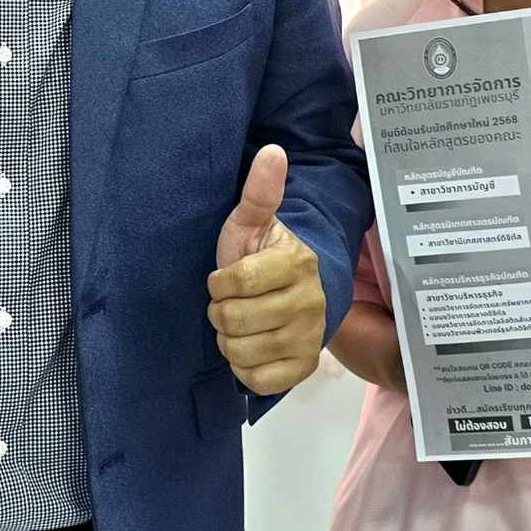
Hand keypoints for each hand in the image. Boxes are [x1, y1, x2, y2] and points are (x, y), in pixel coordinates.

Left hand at [207, 145, 326, 395]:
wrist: (288, 292)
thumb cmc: (260, 254)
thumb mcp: (252, 223)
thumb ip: (260, 192)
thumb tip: (273, 150)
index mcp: (297, 263)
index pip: (236, 282)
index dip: (219, 282)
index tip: (226, 278)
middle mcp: (311, 302)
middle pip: (234, 318)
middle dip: (220, 311)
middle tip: (231, 302)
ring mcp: (310, 338)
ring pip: (241, 351)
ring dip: (229, 339)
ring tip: (240, 323)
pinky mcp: (304, 368)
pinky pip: (257, 379)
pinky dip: (243, 367)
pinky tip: (250, 348)